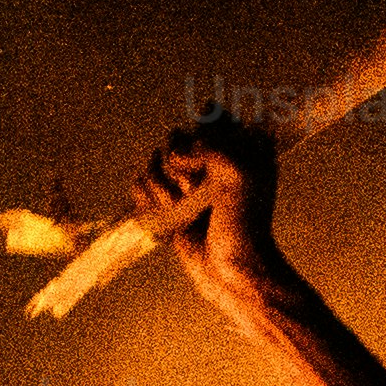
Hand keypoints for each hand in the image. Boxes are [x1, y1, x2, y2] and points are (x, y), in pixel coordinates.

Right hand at [123, 118, 279, 291]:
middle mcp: (213, 159)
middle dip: (181, 164)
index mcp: (239, 145)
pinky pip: (141, 183)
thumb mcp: (239, 172)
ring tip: (180, 208)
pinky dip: (146, 197)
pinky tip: (164, 213)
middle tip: (199, 190)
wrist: (232, 270)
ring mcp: (189, 181)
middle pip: (176, 137)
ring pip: (156, 160)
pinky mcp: (169, 203)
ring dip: (162, 186)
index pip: (209, 115)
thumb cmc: (244, 222)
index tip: (213, 161)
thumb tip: (174, 155)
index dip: (204, 136)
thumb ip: (208, 145)